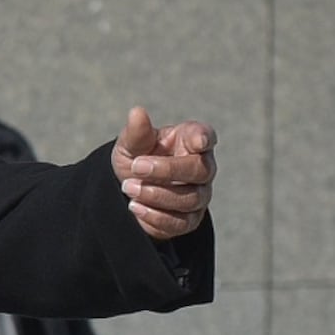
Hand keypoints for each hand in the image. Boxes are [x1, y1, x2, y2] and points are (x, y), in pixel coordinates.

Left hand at [113, 109, 214, 239]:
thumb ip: (137, 132)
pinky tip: (135, 207)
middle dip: (166, 170)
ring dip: (156, 195)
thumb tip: (137, 112)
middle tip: (136, 167)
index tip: (197, 141)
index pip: (205, 136)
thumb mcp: (131, 144)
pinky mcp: (189, 220)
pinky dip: (155, 216)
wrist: (128, 191)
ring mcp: (199, 195)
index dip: (203, 138)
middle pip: (200, 170)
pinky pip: (180, 223)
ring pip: (190, 199)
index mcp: (191, 140)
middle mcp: (202, 167)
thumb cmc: (137, 158)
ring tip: (128, 188)